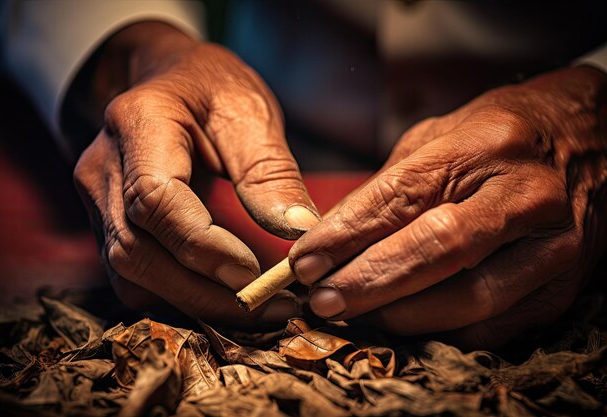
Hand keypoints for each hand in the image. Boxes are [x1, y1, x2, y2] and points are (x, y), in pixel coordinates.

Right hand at [73, 22, 319, 324]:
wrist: (168, 83)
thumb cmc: (211, 89)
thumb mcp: (249, 113)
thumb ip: (270, 172)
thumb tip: (300, 233)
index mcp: (137, 124)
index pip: (155, 200)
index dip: (203, 247)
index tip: (258, 273)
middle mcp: (103, 168)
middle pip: (136, 250)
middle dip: (204, 291)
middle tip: (271, 307)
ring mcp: (97, 201)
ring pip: (130, 275)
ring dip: (193, 303)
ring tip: (256, 309)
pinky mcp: (108, 226)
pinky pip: (134, 277)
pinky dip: (178, 296)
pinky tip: (223, 297)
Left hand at [289, 66, 606, 348]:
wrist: (590, 140)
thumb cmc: (499, 136)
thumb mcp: (439, 137)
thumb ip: (389, 187)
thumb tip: (334, 238)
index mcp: (484, 146)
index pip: (403, 196)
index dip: (346, 234)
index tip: (304, 262)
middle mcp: (524, 194)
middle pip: (437, 249)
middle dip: (369, 281)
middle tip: (323, 300)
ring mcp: (552, 242)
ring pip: (471, 297)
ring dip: (403, 314)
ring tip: (358, 314)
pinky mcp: (564, 282)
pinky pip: (497, 323)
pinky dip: (443, 330)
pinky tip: (407, 322)